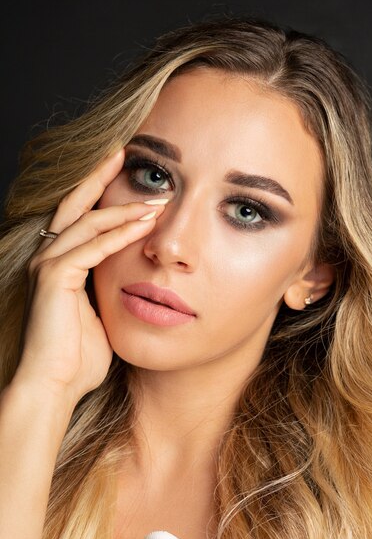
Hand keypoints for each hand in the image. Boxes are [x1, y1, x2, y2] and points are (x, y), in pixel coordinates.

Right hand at [13, 148, 165, 404]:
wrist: (54, 386)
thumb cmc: (79, 357)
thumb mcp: (101, 314)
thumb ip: (111, 290)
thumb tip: (134, 281)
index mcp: (59, 262)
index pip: (82, 216)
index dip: (101, 191)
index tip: (125, 170)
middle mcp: (48, 256)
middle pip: (77, 205)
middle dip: (102, 176)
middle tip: (127, 152)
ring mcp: (48, 265)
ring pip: (89, 223)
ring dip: (124, 208)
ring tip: (156, 197)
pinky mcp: (54, 279)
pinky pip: (92, 249)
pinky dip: (119, 235)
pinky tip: (144, 224)